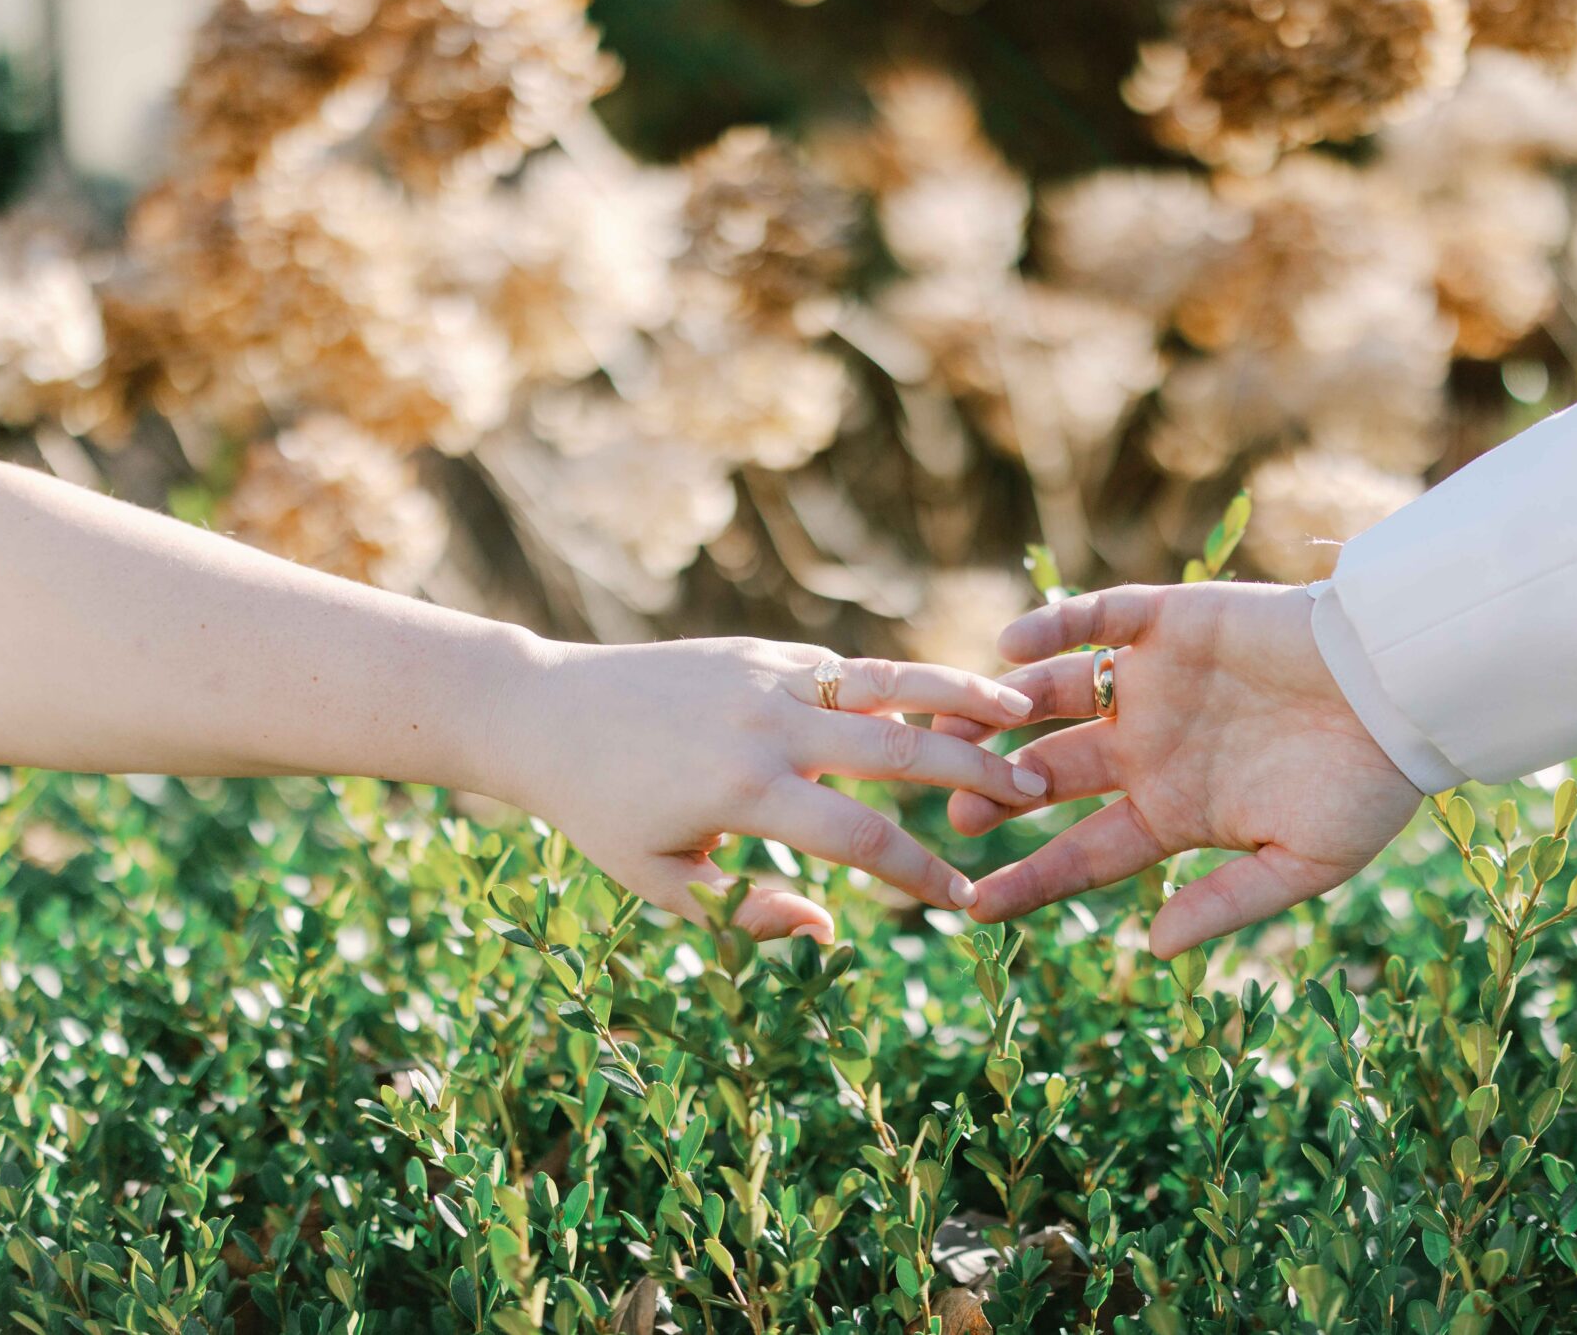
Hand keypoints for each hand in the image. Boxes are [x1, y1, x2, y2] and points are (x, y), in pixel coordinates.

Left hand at [494, 637, 1047, 940]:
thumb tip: (827, 927)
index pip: (863, 837)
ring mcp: (768, 677)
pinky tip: (938, 702)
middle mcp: (769, 727)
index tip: (966, 899)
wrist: (543, 711)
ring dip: (959, 696)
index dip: (921, 874)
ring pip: (886, 682)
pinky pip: (841, 668)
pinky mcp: (759, 649)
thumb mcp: (660, 881)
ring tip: (1021, 709)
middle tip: (1033, 792)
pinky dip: (895, 682)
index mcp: (747, 792)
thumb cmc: (599, 811)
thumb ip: (747, 912)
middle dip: (976, 773)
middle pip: (901, 749)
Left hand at [936, 582, 1422, 956]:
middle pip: (1046, 774)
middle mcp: (1148, 748)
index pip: (1083, 854)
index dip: (1029, 881)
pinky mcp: (1168, 621)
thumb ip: (1226, 902)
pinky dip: (1050, 626)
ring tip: (950, 730)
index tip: (972, 908)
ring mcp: (1152, 683)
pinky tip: (1010, 647)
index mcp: (1174, 811)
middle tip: (953, 813)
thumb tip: (1152, 949)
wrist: (1409, 690)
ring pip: (1050, 697)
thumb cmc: (1369, 785)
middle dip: (994, 794)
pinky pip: (1094, 619)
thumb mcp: (1303, 864)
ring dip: (998, 713)